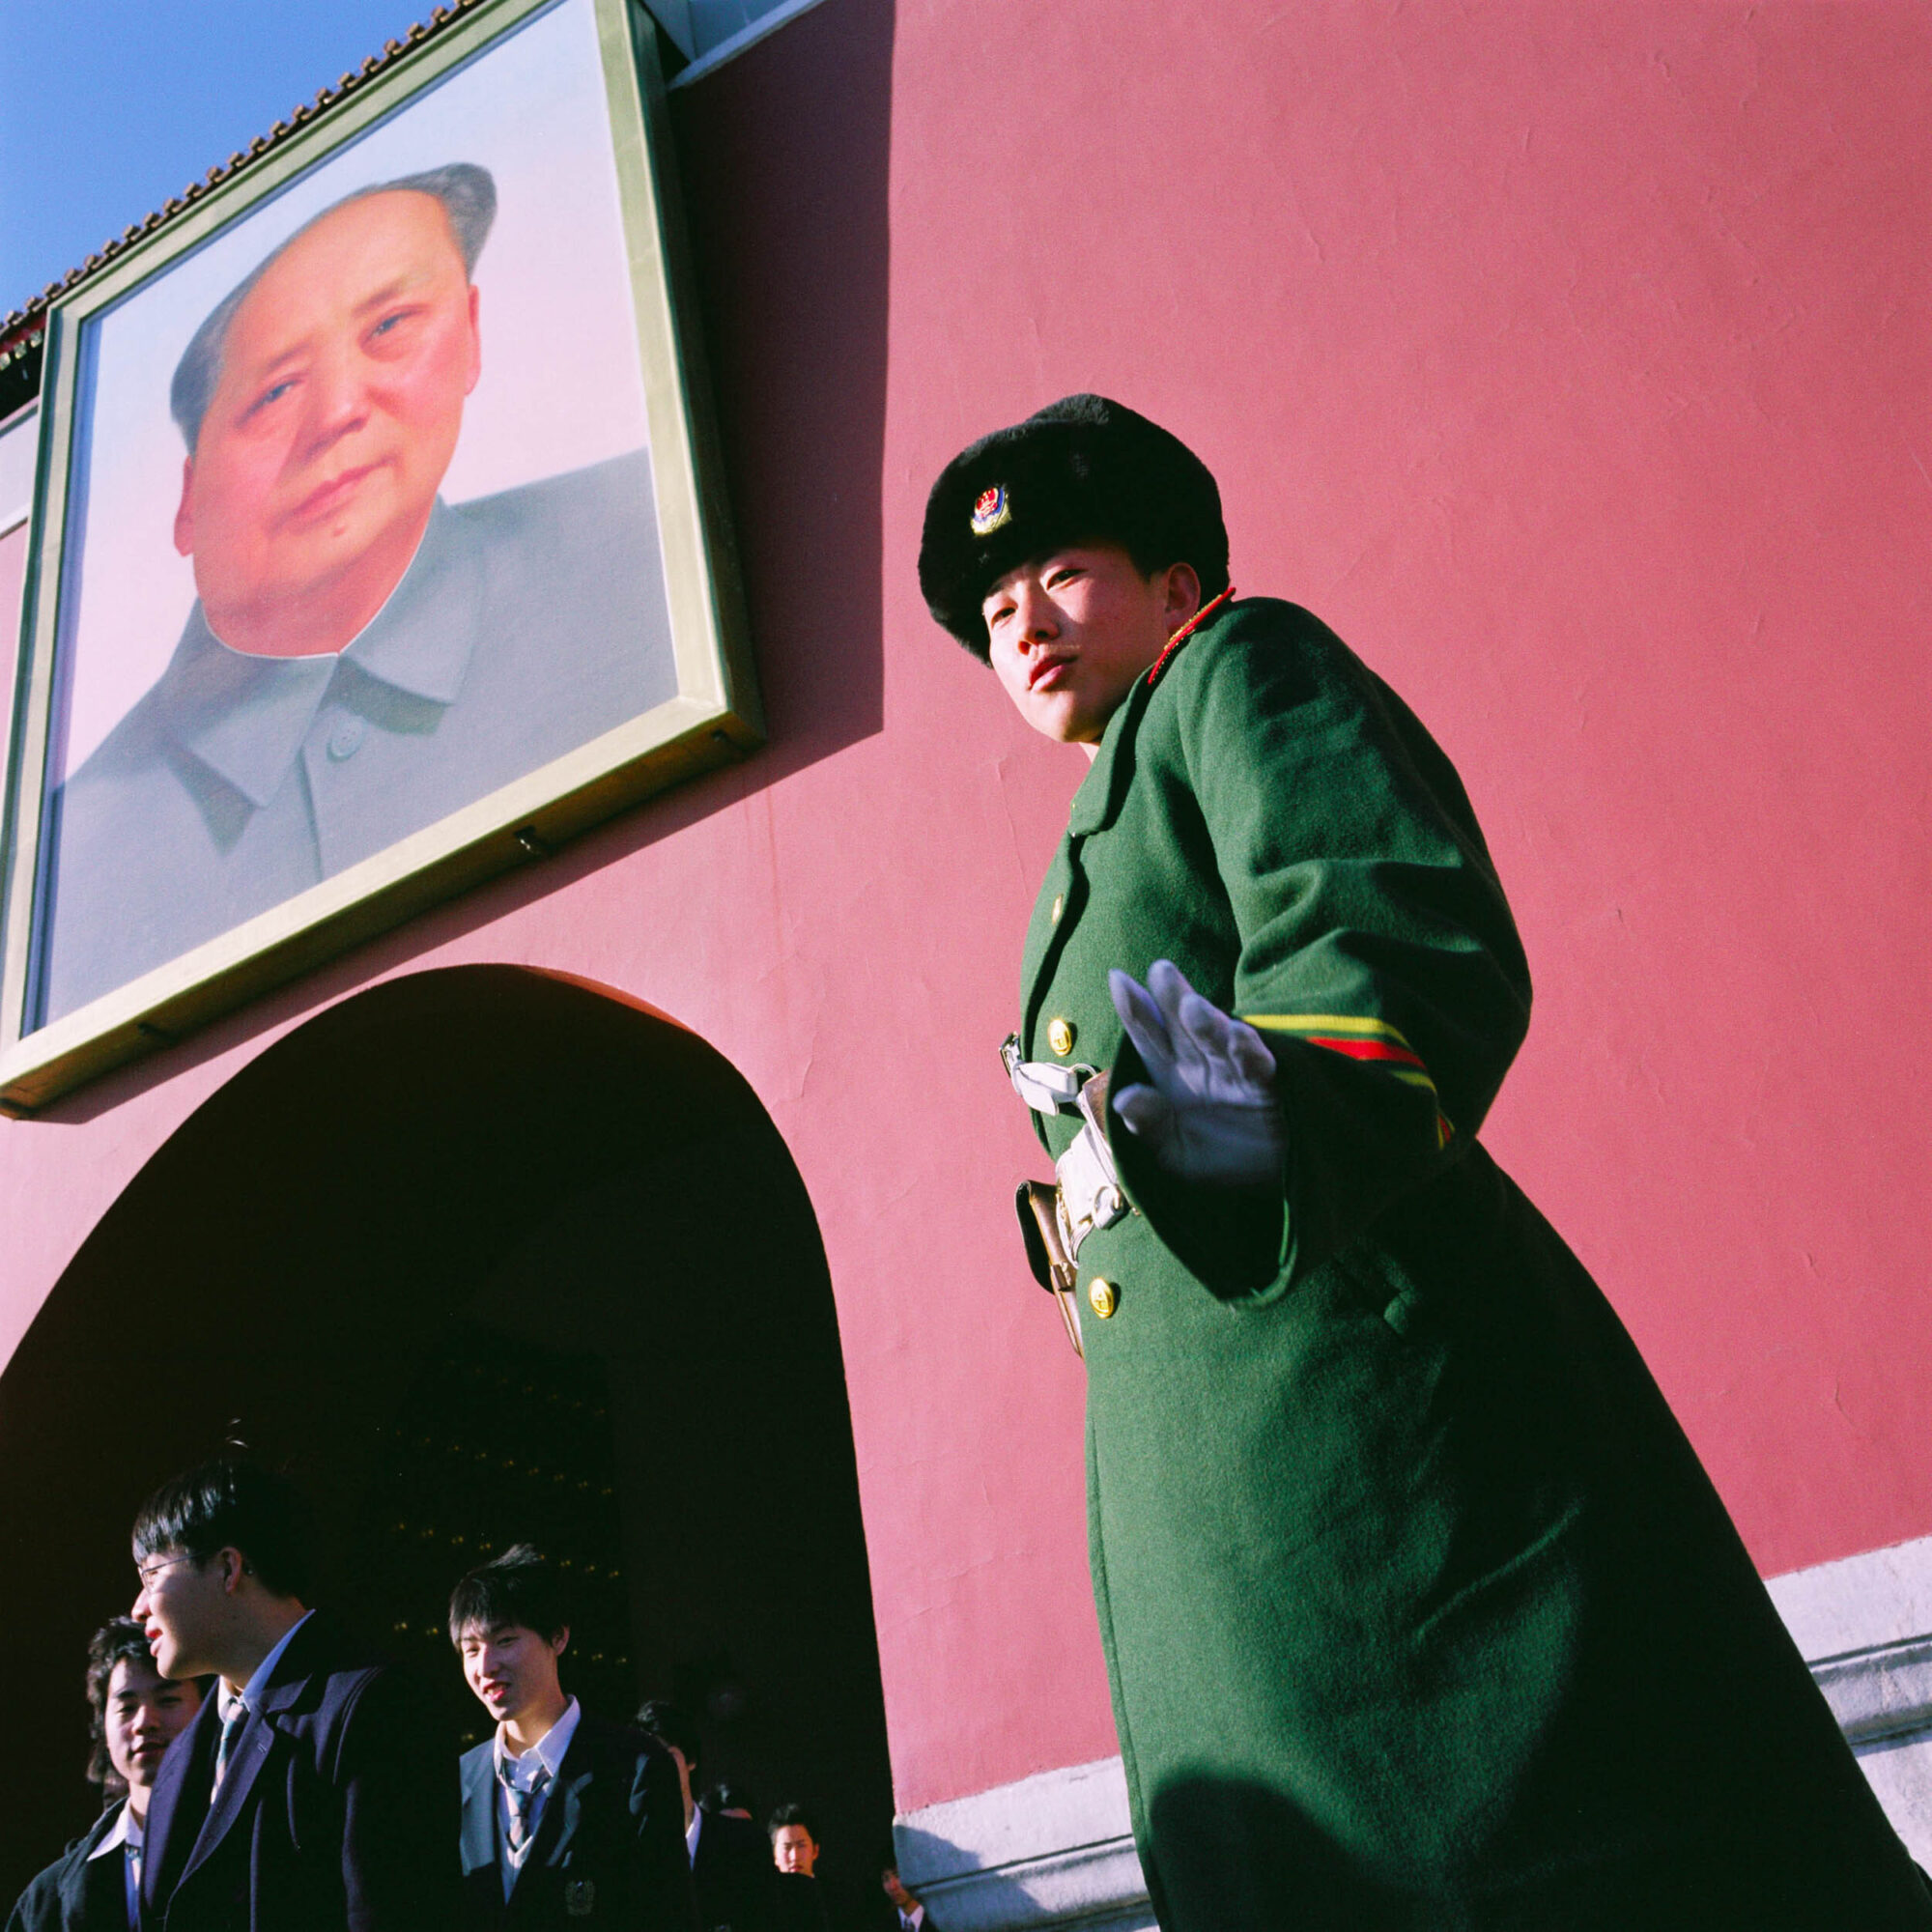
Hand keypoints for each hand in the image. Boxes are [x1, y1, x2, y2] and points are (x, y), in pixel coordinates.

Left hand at [1108, 960, 1283, 1184]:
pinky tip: (1239, 1037)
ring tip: (1192, 1007)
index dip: (1134, 1008)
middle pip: (1182, 1024)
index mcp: (1169, 1071)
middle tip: (1161, 971)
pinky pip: (1256, 1066)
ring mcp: (1233, 1071)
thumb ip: (1149, 1125)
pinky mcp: (1265, 1087)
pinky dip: (1249, 1052)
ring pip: (1219, 1038)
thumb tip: (1125, 1099)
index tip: (1119, 979)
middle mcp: (1199, 1062)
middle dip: (1171, 997)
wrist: (1260, 1182)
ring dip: (1207, 1022)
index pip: (1147, 1034)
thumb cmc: (1212, 1157)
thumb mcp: (1171, 1152)